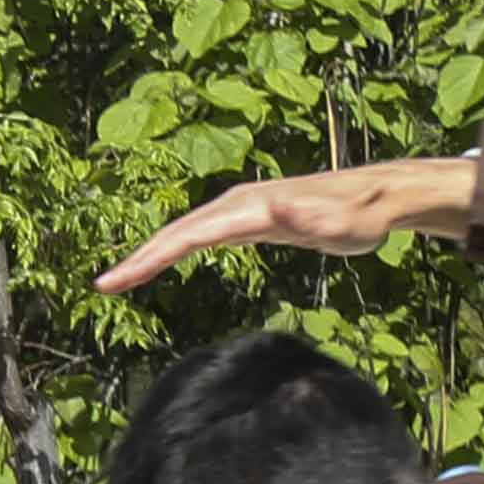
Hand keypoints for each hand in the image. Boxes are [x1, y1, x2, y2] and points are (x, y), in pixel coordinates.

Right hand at [94, 152, 480, 294]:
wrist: (380, 196)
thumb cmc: (362, 216)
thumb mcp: (339, 223)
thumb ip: (306, 217)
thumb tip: (275, 208)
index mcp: (250, 209)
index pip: (188, 237)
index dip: (150, 259)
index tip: (117, 280)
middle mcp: (238, 204)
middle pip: (176, 234)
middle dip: (138, 260)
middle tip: (104, 286)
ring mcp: (241, 210)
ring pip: (184, 233)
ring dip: (149, 255)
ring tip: (119, 280)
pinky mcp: (248, 220)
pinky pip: (199, 236)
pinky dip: (173, 250)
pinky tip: (160, 263)